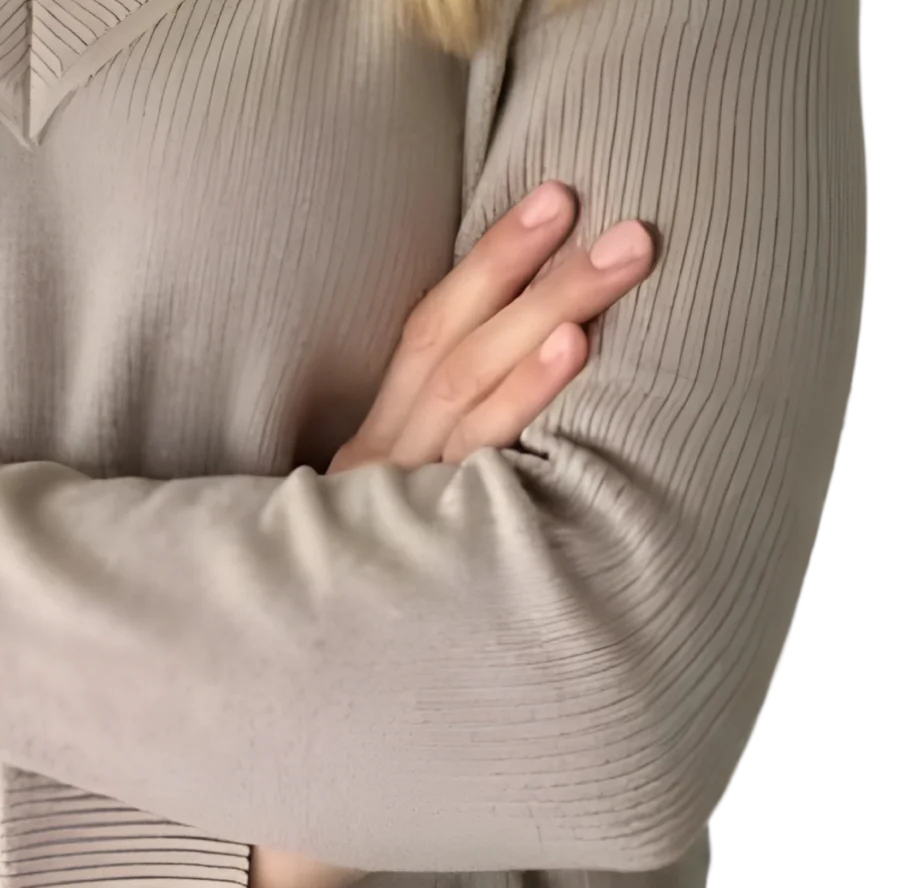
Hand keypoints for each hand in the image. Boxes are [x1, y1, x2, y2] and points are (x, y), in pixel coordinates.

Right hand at [246, 194, 658, 882]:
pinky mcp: (424, 538)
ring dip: (552, 305)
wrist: (297, 717)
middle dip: (537, 264)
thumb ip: (429, 459)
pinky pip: (482, 455)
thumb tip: (517, 384)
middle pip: (462, 338)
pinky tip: (573, 351)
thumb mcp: (383, 522)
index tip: (552, 196)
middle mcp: (386, 458)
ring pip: (478, 381)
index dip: (490, 258)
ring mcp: (405, 498)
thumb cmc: (357, 612)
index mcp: (375, 441)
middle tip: (610, 209)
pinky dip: (525, 395)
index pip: (431, 327)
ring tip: (617, 256)